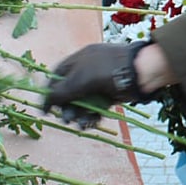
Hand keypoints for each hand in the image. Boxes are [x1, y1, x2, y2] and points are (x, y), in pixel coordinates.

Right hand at [42, 41, 163, 126]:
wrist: (139, 72)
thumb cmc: (106, 69)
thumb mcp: (80, 79)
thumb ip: (61, 91)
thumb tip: (45, 102)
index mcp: (78, 60)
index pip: (57, 76)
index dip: (50, 92)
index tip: (45, 108)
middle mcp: (87, 71)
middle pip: (69, 92)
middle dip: (66, 107)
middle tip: (66, 119)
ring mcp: (98, 84)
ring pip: (82, 102)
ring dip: (78, 114)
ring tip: (78, 124)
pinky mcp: (109, 96)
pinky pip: (95, 108)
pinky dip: (91, 116)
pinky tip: (89, 123)